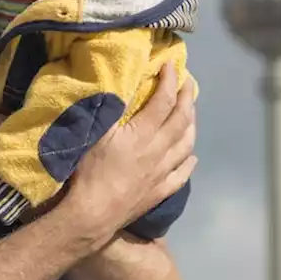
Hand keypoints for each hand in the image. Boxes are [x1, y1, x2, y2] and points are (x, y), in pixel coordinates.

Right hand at [64, 63, 196, 242]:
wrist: (92, 214)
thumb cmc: (88, 170)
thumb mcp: (94, 132)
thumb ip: (110, 107)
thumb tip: (121, 84)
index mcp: (143, 134)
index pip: (163, 101)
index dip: (170, 81)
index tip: (171, 65)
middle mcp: (158, 151)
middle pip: (181, 120)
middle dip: (187, 98)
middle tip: (189, 82)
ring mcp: (161, 174)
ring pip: (186, 146)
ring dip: (191, 125)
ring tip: (191, 113)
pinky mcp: (158, 192)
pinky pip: (181, 174)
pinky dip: (188, 161)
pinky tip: (191, 156)